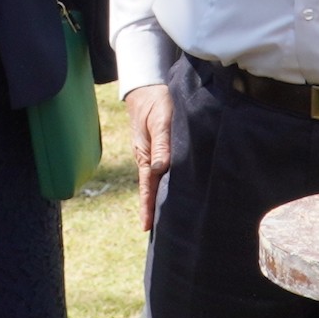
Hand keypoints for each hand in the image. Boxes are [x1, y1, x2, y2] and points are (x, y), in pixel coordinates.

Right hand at [128, 84, 173, 232]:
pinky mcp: (159, 148)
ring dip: (160, 196)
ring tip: (168, 217)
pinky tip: (173, 189)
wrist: (148, 87)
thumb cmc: (156, 102)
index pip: (147, 186)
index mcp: (145, 154)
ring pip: (157, 180)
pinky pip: (161, 170)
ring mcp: (152, 153)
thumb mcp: (161, 120)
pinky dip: (165, 183)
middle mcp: (147, 157)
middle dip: (153, 208)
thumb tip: (160, 169)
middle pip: (150, 187)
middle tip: (158, 231)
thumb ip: (162, 144)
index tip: (146, 227)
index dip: (147, 206)